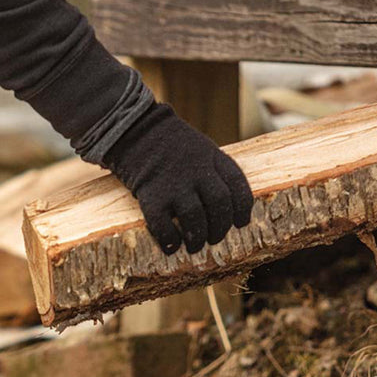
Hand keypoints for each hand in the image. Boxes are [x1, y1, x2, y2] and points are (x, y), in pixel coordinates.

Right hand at [103, 103, 253, 254]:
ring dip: (197, 238)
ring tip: (194, 245)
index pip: (239, 188)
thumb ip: (214, 170)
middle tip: (214, 238)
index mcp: (213, 158)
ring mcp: (174, 184)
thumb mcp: (200, 147)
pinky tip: (171, 246)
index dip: (242, 210)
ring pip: (195, 219)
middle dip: (220, 228)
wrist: (134, 130)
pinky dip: (170, 240)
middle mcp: (198, 172)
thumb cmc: (168, 143)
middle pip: (219, 206)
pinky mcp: (151, 196)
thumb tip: (222, 204)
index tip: (240, 223)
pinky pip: (164, 226)